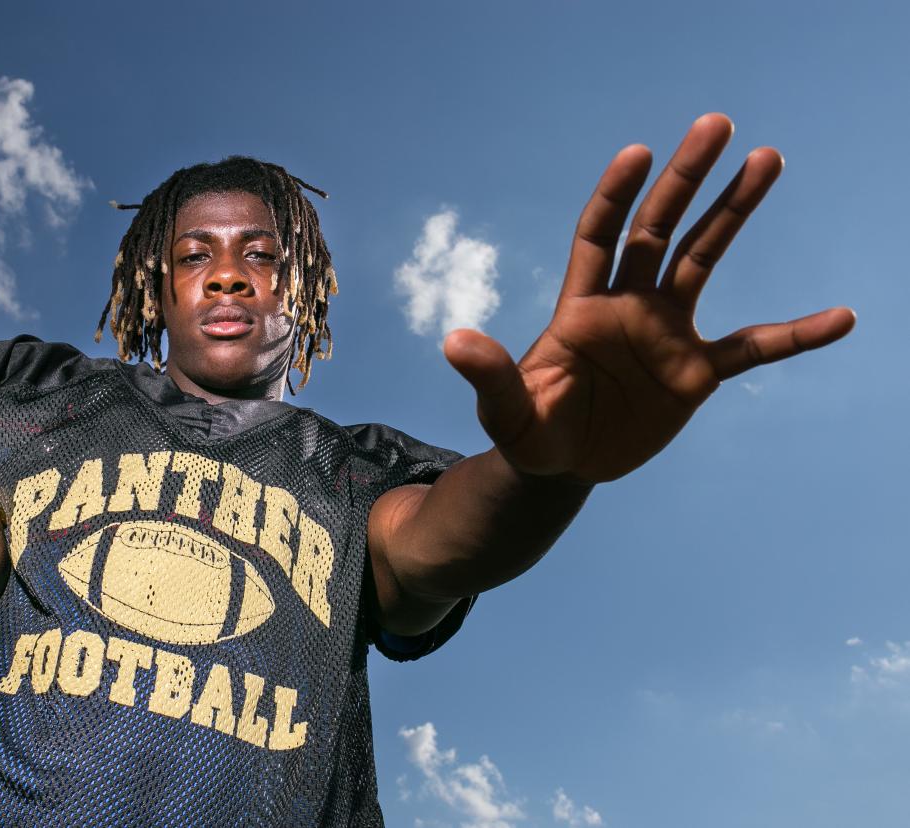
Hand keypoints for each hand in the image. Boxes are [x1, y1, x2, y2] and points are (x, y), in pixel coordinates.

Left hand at [446, 114, 854, 482]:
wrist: (563, 465)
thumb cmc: (529, 431)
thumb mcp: (506, 412)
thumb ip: (490, 376)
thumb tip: (455, 340)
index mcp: (580, 307)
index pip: (599, 235)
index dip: (616, 196)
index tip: (638, 155)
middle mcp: (627, 306)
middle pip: (659, 229)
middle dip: (685, 180)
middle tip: (719, 126)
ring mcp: (665, 333)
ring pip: (704, 260)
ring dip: (733, 212)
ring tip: (767, 159)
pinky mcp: (695, 372)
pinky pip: (754, 348)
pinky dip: (795, 336)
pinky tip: (841, 318)